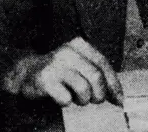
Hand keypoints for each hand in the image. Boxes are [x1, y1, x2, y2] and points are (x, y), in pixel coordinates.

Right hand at [4, 37, 122, 106]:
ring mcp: (56, 64)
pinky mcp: (45, 79)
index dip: (113, 83)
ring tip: (78, 98)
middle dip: (99, 94)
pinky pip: (65, 98)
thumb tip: (118, 95)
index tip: (119, 99)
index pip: (103, 63)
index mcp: (80, 45)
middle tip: (95, 100)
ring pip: (83, 89)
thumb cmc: (60, 71)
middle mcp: (68, 51)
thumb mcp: (79, 65)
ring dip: (84, 100)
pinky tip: (61, 97)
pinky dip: (67, 102)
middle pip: (96, 77)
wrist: (27, 73)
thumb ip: (97, 74)